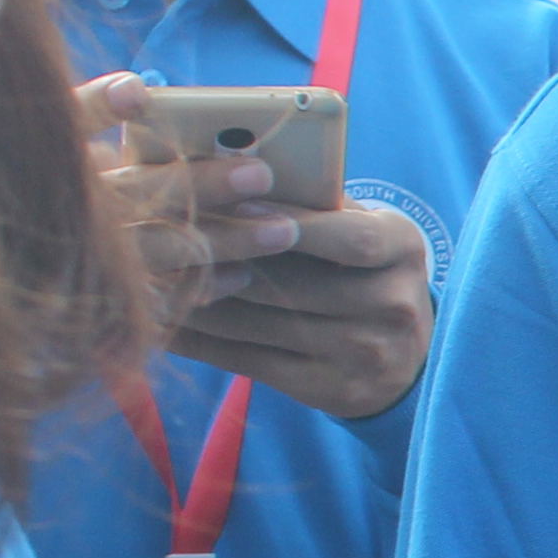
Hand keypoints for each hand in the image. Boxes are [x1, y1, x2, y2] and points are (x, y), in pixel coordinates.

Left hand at [82, 73, 436, 418]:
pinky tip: (165, 321)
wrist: (406, 357)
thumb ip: (314, 204)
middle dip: (224, 261)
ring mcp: (366, 354)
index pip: (350, 238)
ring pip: (261, 324)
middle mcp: (395, 306)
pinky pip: (250, 362)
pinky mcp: (332, 390)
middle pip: (295, 284)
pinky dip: (201, 341)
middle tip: (165, 239)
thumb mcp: (362, 228)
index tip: (237, 206)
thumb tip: (230, 167)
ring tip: (151, 277)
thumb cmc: (361, 270)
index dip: (293, 224)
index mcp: (404, 250)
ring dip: (199, 300)